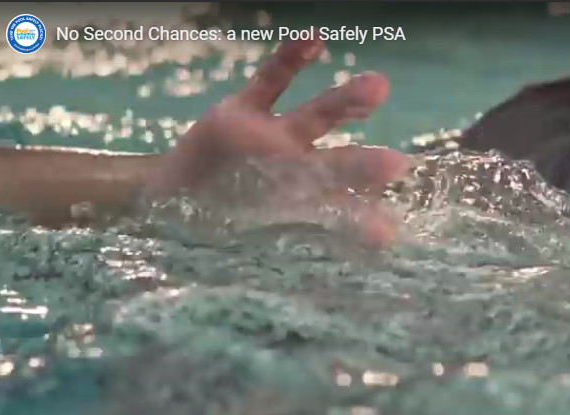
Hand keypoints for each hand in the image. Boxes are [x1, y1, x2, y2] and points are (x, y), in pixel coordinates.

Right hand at [144, 33, 410, 246]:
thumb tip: (336, 262)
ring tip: (379, 87)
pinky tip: (314, 41)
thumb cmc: (215, 225)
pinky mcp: (242, 111)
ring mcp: (271, 138)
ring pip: (315, 117)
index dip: (357, 223)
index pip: (335, 215)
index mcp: (297, 208)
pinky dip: (290, 61)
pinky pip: (270, 82)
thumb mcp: (246, 239)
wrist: (170, 202)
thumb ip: (284, 242)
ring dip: (344, 101)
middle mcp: (294, 171)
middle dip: (361, 165)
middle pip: (335, 164)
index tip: (387, 232)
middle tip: (399, 164)